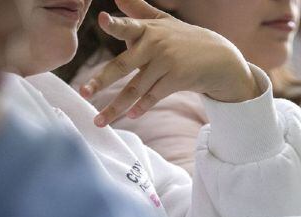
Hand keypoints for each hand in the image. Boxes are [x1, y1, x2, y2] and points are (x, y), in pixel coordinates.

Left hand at [79, 0, 260, 127]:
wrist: (218, 57)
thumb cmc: (183, 38)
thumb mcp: (162, 22)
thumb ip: (138, 11)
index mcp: (148, 30)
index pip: (127, 26)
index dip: (115, 24)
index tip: (103, 20)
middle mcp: (155, 44)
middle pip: (122, 65)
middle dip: (101, 80)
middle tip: (83, 92)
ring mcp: (166, 63)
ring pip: (135, 88)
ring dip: (116, 107)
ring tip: (99, 121)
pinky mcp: (176, 78)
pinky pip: (153, 96)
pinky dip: (142, 107)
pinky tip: (131, 116)